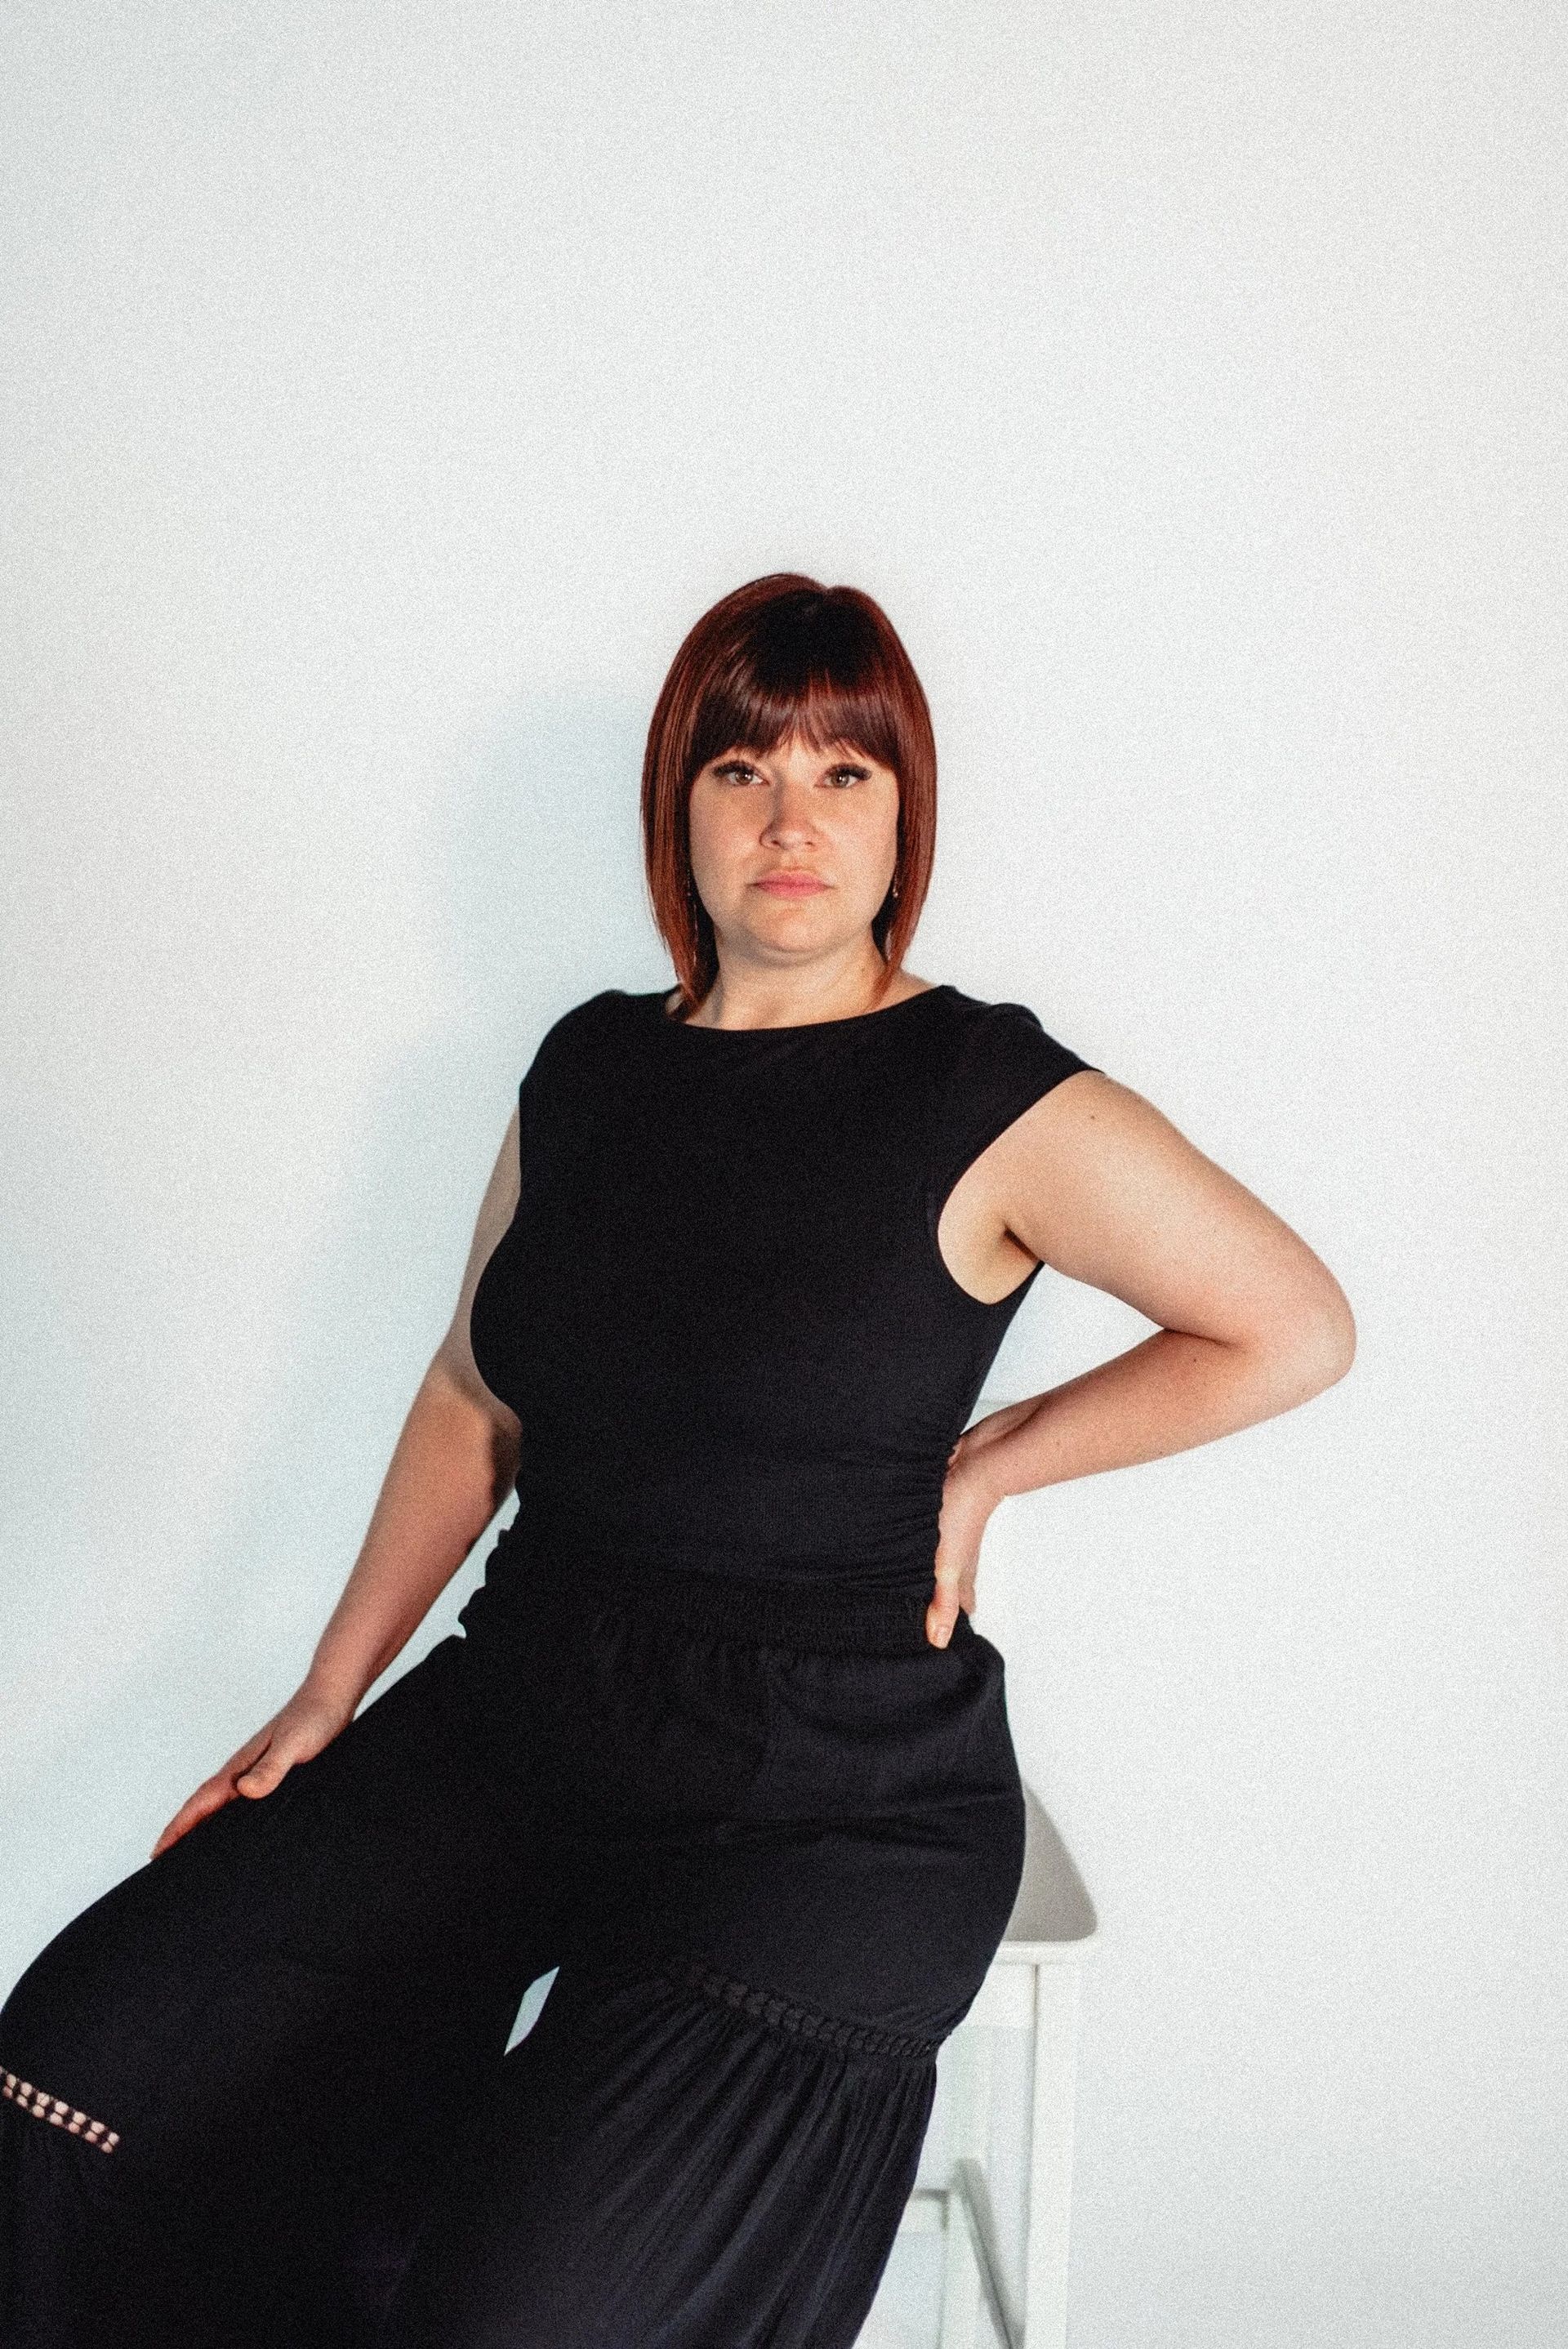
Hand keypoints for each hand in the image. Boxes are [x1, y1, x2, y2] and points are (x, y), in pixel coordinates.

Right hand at [149, 1682, 356, 1860]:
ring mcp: (257, 1774)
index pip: (200, 1803)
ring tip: (193, 1858)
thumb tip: (245, 1791)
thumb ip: (271, 1767)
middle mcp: (243, 1773)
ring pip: (222, 1809)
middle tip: (166, 1866)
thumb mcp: (292, 1745)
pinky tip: (240, 1836)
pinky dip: (232, 1822)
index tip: (157, 1852)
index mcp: (239, 1769)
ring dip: (204, 1829)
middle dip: (182, 1835)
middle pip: (204, 1809)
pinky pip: (245, 1806)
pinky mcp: (274, 1777)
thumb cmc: (312, 1718)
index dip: (178, 1828)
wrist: (331, 1698)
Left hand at [925, 1430, 1001, 1647]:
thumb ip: (942, 1601)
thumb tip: (939, 1640)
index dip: (949, 1621)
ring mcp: (947, 1532)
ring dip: (926, 1571)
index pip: (957, 1604)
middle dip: (938, 1599)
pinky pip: (925, 1535)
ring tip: (912, 1583)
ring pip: (937, 1559)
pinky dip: (918, 1545)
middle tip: (925, 1615)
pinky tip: (908, 1542)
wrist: (972, 1465)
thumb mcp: (947, 1564)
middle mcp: (955, 1554)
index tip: (942, 1640)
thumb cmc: (964, 1512)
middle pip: (949, 1583)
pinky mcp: (936, 1512)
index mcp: (959, 1570)